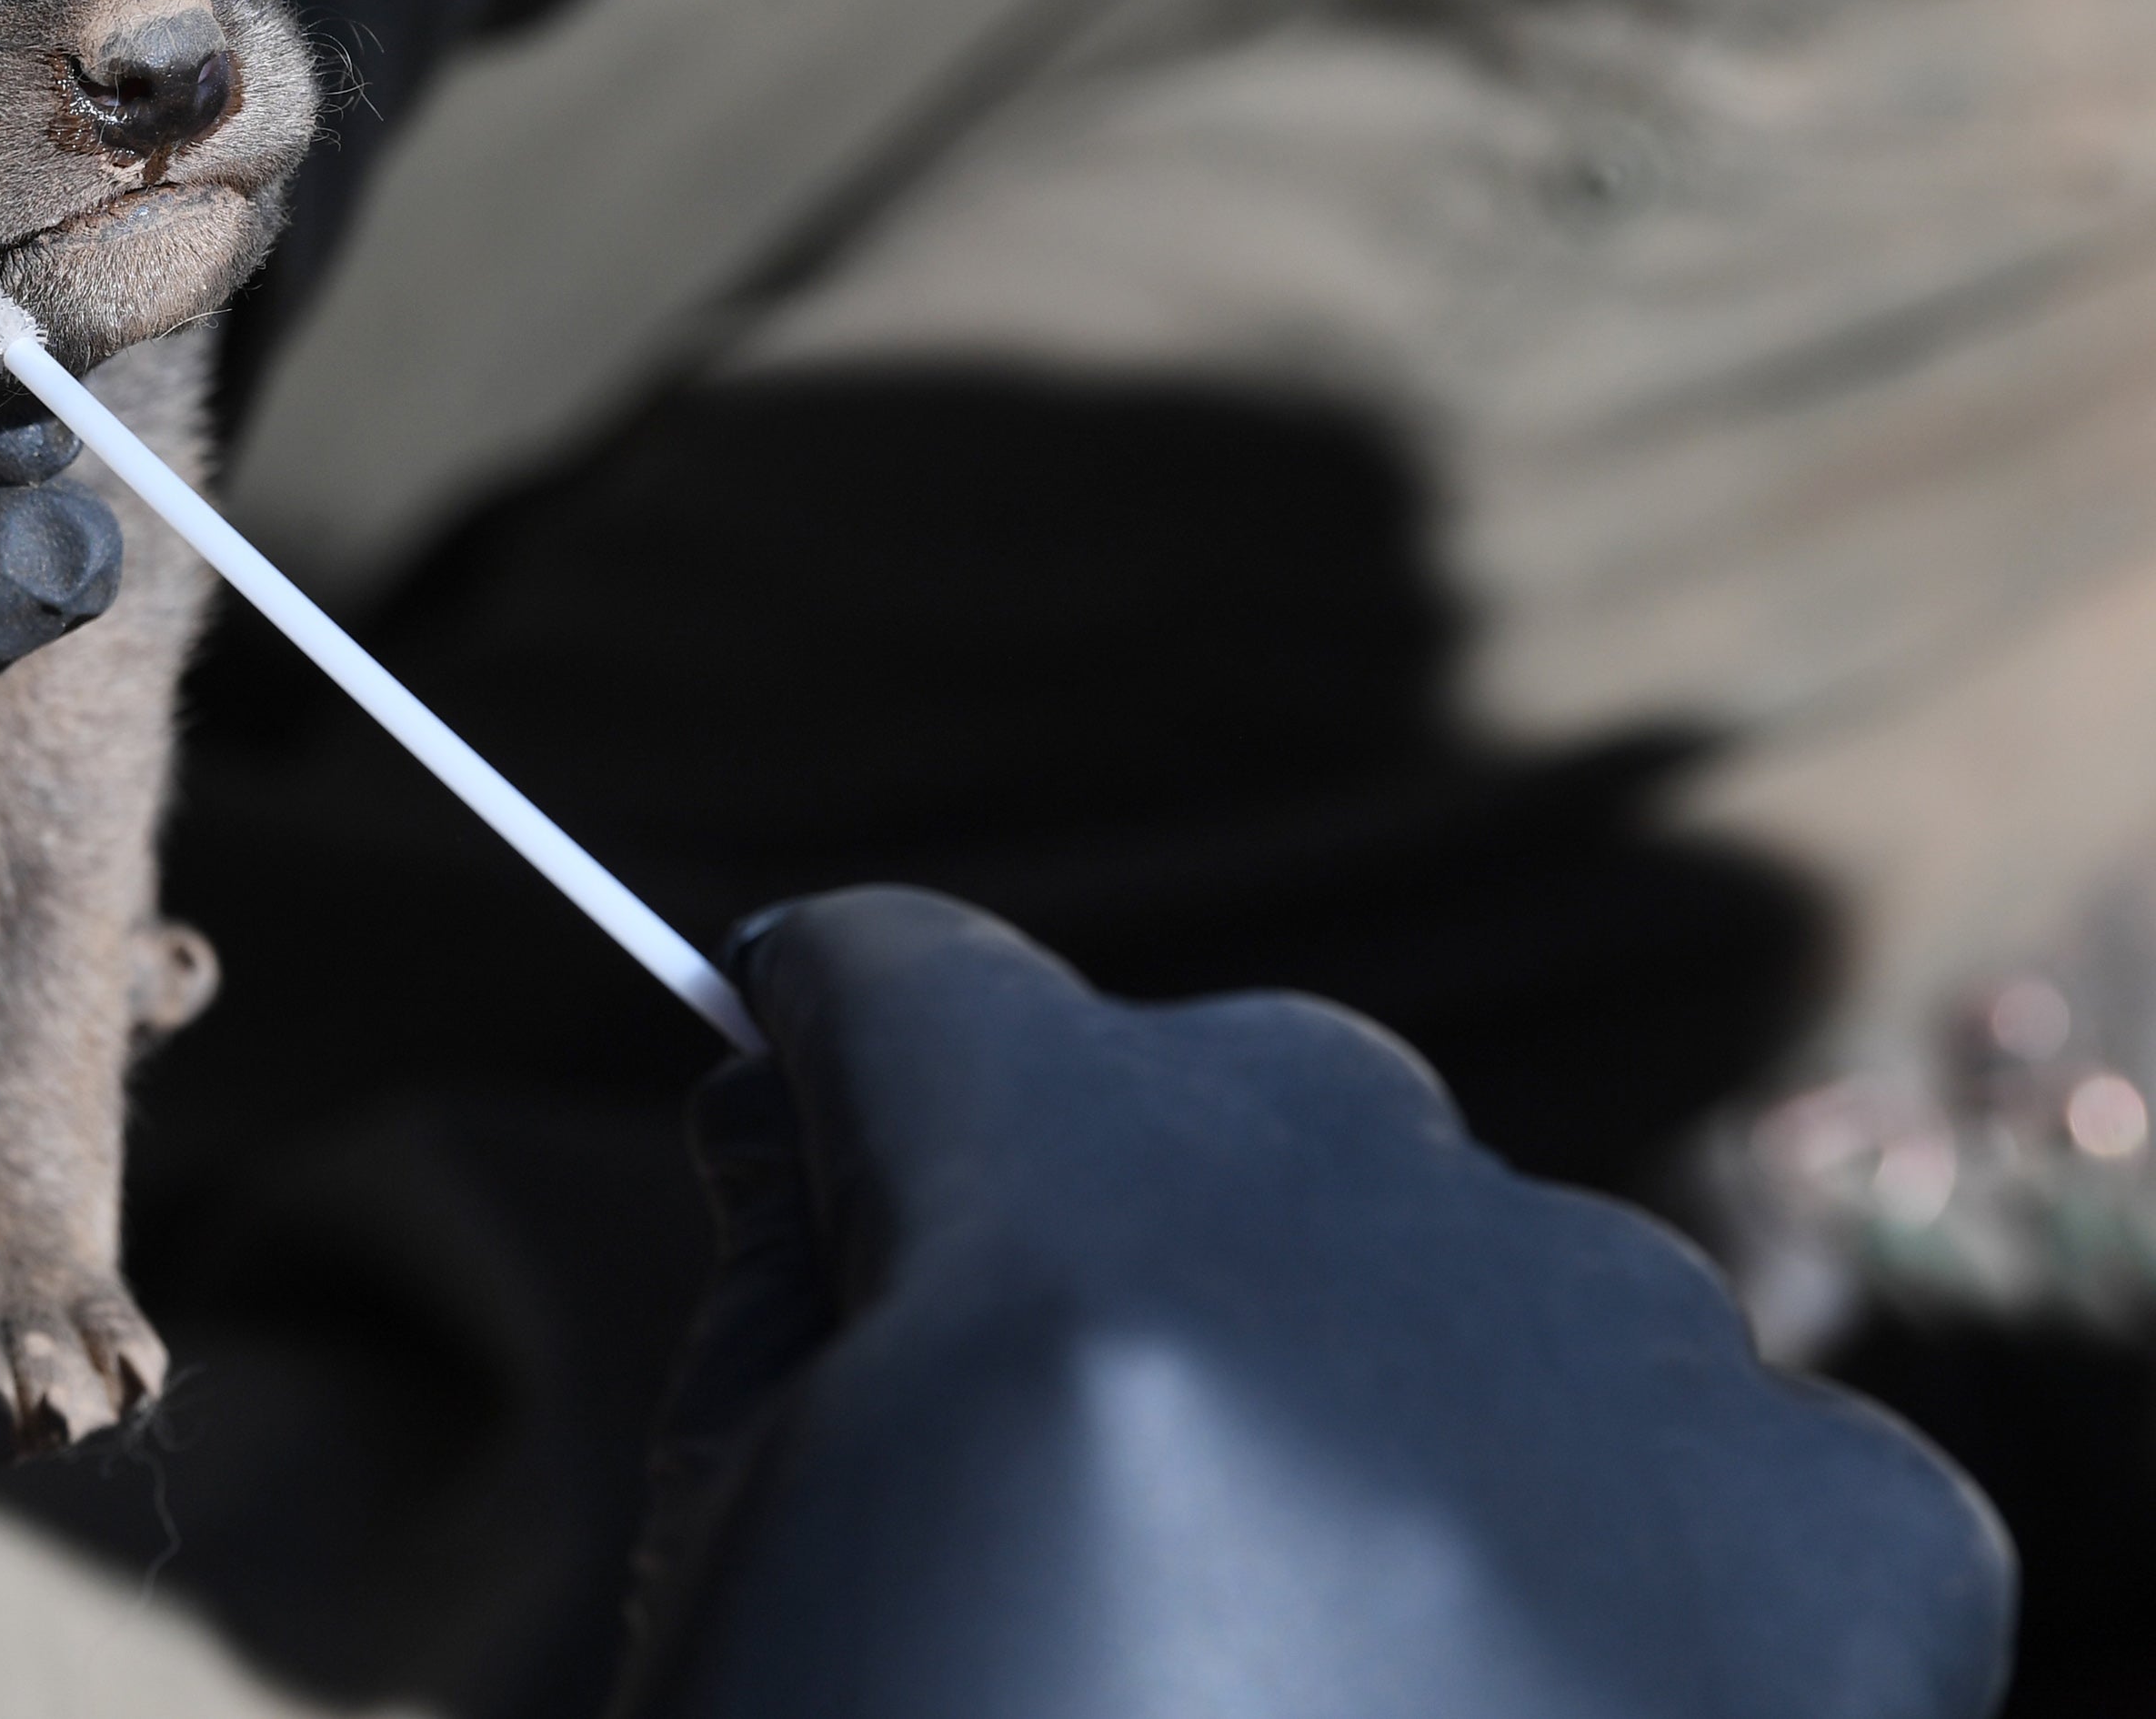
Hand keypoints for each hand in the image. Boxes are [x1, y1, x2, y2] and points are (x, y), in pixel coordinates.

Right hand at [623, 888, 2011, 1718]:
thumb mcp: (758, 1585)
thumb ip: (795, 1291)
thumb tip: (823, 1106)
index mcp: (1062, 1275)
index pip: (924, 979)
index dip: (832, 1042)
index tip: (816, 1098)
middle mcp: (1384, 1270)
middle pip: (1215, 1076)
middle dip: (1108, 1198)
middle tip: (1067, 1447)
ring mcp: (1653, 1408)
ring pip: (1461, 1227)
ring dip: (1359, 1346)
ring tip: (1301, 1628)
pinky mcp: (1867, 1559)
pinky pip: (1689, 1401)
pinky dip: (1583, 1497)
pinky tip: (1501, 1701)